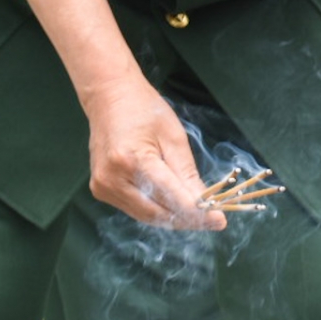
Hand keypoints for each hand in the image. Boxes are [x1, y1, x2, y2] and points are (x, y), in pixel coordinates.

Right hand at [82, 77, 223, 229]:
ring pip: (146, 216)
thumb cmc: (144, 111)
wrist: (109, 99)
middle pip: (157, 213)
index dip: (197, 213)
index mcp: (131, 160)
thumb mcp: (174, 137)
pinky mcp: (100, 190)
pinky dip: (157, 210)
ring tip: (199, 215)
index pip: (170, 197)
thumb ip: (187, 174)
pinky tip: (175, 205)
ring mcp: (103, 187)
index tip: (220, 220)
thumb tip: (204, 204)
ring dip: (174, 218)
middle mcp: (112, 178)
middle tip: (213, 220)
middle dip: (188, 219)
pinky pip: (136, 209)